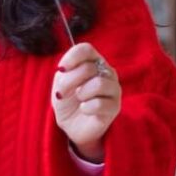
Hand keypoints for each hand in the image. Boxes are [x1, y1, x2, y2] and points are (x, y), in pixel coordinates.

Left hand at [52, 42, 120, 162]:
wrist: (71, 125)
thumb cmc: (67, 101)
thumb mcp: (60, 84)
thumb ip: (64, 74)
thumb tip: (65, 70)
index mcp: (93, 61)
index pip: (86, 49)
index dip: (72, 58)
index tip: (61, 70)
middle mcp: (106, 71)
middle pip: (89, 67)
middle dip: (70, 81)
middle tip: (63, 93)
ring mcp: (113, 88)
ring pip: (99, 83)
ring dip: (82, 93)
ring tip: (79, 100)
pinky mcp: (115, 106)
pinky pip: (100, 103)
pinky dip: (87, 107)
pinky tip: (85, 109)